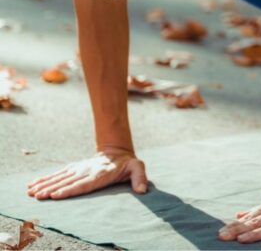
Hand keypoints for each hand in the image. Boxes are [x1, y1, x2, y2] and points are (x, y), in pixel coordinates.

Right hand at [25, 146, 148, 199]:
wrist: (117, 151)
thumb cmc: (127, 164)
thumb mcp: (138, 168)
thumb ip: (140, 178)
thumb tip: (142, 190)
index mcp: (100, 174)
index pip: (83, 184)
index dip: (70, 189)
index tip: (56, 195)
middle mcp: (86, 171)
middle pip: (67, 182)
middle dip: (52, 189)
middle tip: (38, 196)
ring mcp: (78, 169)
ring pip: (59, 177)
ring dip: (44, 184)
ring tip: (31, 191)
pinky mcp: (73, 168)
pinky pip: (57, 174)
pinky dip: (45, 179)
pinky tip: (32, 185)